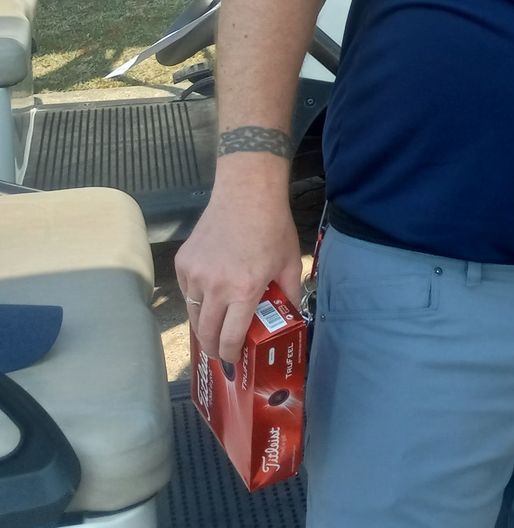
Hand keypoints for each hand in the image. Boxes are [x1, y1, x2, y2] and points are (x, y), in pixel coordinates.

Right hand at [174, 174, 303, 364]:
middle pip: (205, 333)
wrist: (246, 194)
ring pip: (194, 314)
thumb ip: (289, 294)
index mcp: (244, 290)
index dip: (231, 354)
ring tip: (216, 327)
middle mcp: (215, 287)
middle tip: (221, 352)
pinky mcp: (182, 263)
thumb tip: (290, 318)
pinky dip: (197, 299)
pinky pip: (187, 292)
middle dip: (213, 348)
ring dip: (204, 325)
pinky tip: (211, 294)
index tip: (234, 361)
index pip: (230, 338)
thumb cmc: (273, 228)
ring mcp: (194, 275)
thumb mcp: (290, 263)